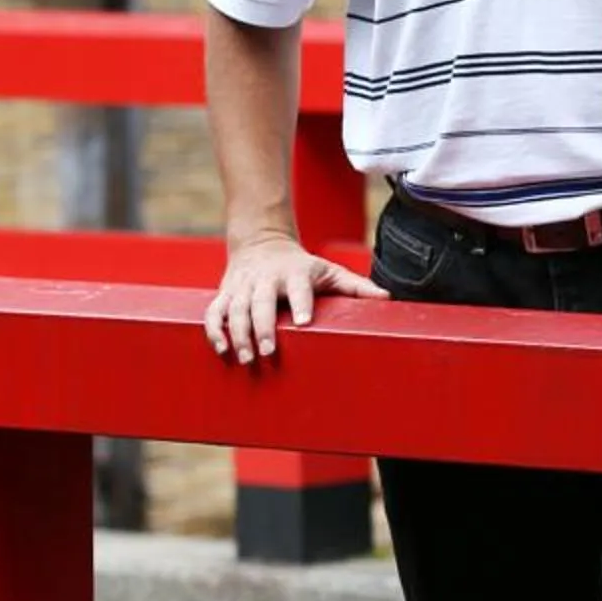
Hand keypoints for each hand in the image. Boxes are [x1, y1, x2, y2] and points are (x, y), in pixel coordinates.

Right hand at [204, 233, 384, 364]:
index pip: (299, 288)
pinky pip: (215, 312)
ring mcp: (243, 286)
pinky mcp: (225, 293)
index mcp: (294, 273)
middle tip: (268, 352)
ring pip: (235, 309)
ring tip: (244, 358)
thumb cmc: (303, 266)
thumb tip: (387, 298)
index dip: (301, 303)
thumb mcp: (330, 271)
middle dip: (262, 327)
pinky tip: (221, 350)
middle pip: (261, 302)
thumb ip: (356, 287)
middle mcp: (266, 279)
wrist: (262, 242)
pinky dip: (214, 330)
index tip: (304, 322)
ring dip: (237, 334)